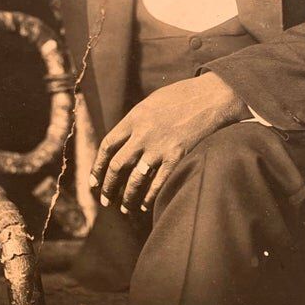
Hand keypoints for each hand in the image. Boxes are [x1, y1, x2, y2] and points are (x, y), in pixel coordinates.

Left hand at [89, 72, 248, 213]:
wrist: (211, 97)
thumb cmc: (181, 96)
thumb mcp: (151, 102)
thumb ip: (135, 121)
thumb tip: (122, 141)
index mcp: (134, 118)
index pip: (107, 146)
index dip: (97, 166)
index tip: (94, 181)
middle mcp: (143, 134)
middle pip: (117, 166)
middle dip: (108, 187)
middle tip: (105, 200)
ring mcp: (159, 147)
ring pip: (135, 180)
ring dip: (127, 197)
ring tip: (124, 208)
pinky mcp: (177, 157)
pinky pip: (158, 183)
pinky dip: (149, 197)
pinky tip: (144, 205)